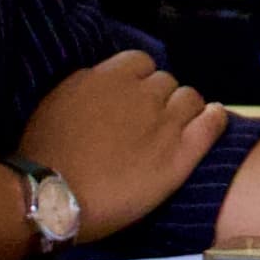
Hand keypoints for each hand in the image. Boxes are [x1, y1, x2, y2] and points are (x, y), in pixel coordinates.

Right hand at [18, 48, 224, 237]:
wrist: (54, 196)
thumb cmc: (44, 155)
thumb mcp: (57, 102)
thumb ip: (87, 88)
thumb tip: (103, 86)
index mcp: (107, 77)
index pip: (139, 62)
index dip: (139, 80)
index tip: (132, 98)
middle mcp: (140, 94)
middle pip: (165, 82)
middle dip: (159, 97)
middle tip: (148, 122)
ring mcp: (164, 123)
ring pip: (190, 99)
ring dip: (184, 109)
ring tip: (176, 127)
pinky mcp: (180, 155)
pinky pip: (211, 124)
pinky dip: (214, 118)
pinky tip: (213, 119)